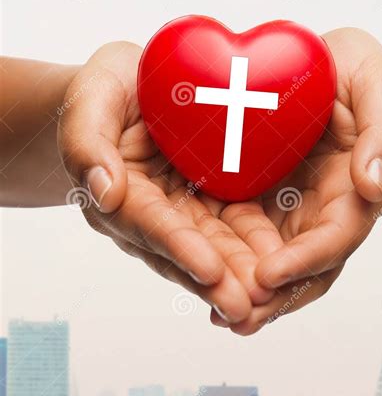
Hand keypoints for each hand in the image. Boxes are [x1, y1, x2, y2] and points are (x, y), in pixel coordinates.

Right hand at [58, 42, 282, 322]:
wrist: (138, 87)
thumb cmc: (113, 88)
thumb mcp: (93, 94)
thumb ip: (88, 141)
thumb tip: (104, 192)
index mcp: (120, 193)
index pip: (150, 223)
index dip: (179, 247)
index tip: (210, 271)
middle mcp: (151, 215)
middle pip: (185, 251)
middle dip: (216, 281)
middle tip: (247, 308)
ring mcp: (183, 214)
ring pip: (213, 250)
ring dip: (239, 277)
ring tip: (269, 301)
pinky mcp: (210, 206)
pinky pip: (234, 231)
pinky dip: (255, 253)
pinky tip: (281, 272)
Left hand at [214, 28, 381, 334]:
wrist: (330, 75)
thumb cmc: (361, 79)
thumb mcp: (381, 90)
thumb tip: (373, 187)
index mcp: (354, 196)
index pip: (335, 240)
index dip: (305, 262)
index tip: (269, 276)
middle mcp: (321, 217)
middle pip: (302, 270)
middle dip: (271, 299)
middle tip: (235, 318)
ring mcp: (289, 217)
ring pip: (269, 265)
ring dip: (245, 293)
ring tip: (216, 314)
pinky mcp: (259, 207)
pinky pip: (242, 241)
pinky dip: (225, 263)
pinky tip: (200, 278)